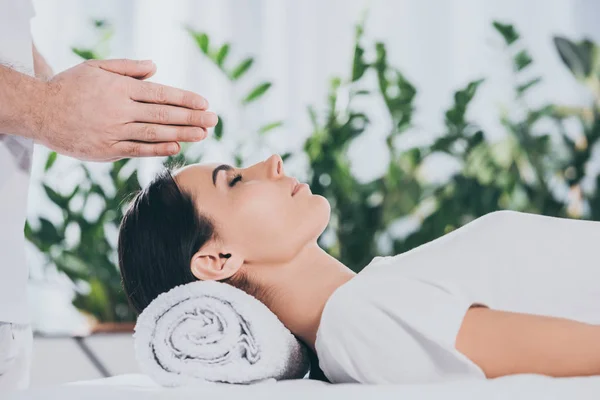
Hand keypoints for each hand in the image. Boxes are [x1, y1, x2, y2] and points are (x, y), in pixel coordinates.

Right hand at [35, 59, 217, 160]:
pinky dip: (158, 150)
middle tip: (213, 120)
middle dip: (192, 118)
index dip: (184, 99)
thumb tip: (155, 68)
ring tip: (203, 134)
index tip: (204, 103)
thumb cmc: (70, 87)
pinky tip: (177, 147)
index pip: (160, 94)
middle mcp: (120, 110)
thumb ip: (127, 68)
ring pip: (154, 134)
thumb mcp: (96, 67)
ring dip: (182, 134)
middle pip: (163, 115)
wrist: (39, 112)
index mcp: (120, 88)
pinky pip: (138, 150)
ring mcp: (114, 131)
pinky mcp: (107, 150)